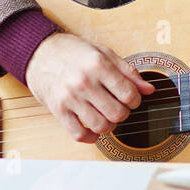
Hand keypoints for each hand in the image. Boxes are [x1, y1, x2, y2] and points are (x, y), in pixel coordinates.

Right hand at [25, 33, 155, 142]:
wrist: (40, 52)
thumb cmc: (73, 52)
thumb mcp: (103, 53)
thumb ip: (128, 71)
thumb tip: (149, 90)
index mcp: (98, 65)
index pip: (129, 94)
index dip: (135, 100)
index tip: (130, 98)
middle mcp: (84, 82)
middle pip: (117, 113)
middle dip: (124, 113)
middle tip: (119, 107)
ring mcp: (70, 97)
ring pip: (100, 126)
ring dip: (109, 126)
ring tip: (107, 117)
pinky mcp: (58, 110)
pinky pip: (78, 134)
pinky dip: (90, 137)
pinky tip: (93, 129)